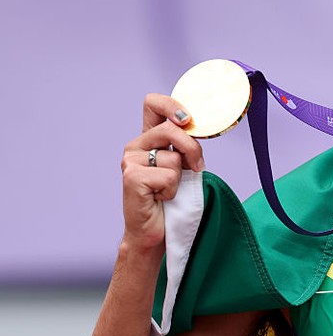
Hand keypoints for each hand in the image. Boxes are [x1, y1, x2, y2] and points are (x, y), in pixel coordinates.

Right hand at [119, 94, 204, 250]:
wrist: (153, 231)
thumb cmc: (170, 200)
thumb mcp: (182, 167)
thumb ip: (185, 146)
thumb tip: (199, 127)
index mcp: (148, 139)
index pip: (152, 104)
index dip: (172, 105)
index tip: (188, 119)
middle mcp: (135, 147)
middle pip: (172, 128)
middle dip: (192, 148)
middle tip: (195, 167)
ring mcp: (130, 162)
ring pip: (173, 157)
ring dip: (180, 177)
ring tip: (167, 190)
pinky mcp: (132, 178)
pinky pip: (169, 176)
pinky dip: (172, 190)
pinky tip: (159, 198)